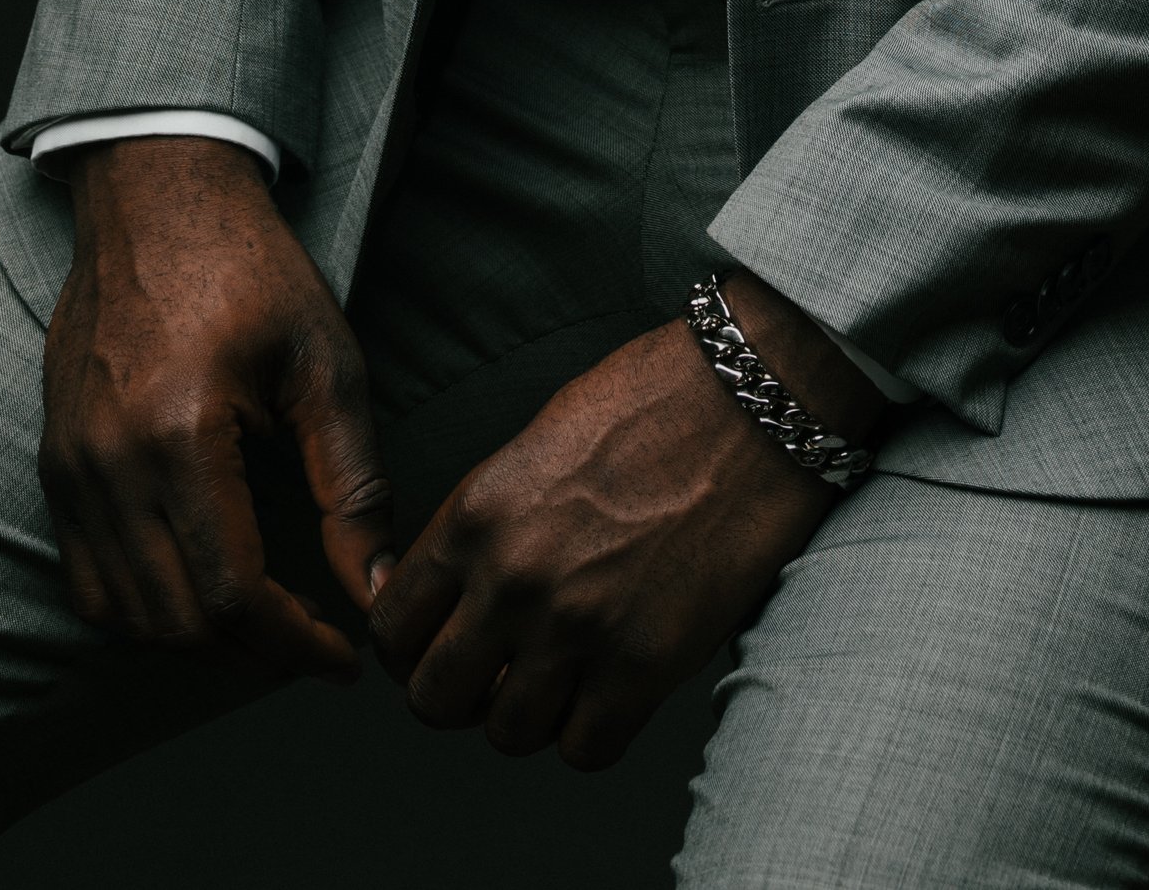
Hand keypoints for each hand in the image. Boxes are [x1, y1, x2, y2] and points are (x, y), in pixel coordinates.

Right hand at [39, 134, 389, 680]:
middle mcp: (109, 463)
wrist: (155, 194)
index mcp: (181, 435)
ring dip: (198, 638)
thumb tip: (373, 583)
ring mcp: (69, 467)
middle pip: (177, 620)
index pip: (233, 594)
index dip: (294, 645)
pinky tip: (199, 589)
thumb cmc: (250, 267)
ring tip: (267, 623)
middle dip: (255, 652)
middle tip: (315, 644)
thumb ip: (351, 482)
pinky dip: (143, 609)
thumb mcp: (325, 362)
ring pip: (126, 614)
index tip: (343, 658)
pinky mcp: (53, 463)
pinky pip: (88, 578)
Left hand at [367, 270, 886, 767]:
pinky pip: (584, 750)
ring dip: (529, 715)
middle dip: (459, 694)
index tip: (440, 644)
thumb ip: (488, 519)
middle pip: (434, 699)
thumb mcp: (540, 438)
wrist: (756, 398)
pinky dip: (591, 732)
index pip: (392, 627)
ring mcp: (578, 627)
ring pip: (507, 735)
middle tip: (496, 672)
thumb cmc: (656, 398)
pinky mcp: (646, 663)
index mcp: (476, 515)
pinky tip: (610, 691)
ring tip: (562, 677)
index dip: (410, 648)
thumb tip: (450, 585)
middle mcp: (513, 579)